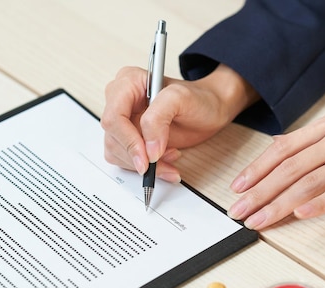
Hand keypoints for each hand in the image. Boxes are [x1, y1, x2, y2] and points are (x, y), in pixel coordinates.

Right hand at [101, 64, 258, 180]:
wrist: (210, 111)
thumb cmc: (198, 99)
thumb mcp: (180, 98)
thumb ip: (158, 119)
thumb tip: (148, 149)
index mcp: (127, 83)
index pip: (114, 118)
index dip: (128, 141)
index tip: (147, 159)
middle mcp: (121, 101)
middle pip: (114, 138)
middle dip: (139, 156)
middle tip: (162, 162)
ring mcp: (124, 121)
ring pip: (118, 152)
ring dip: (144, 164)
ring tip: (170, 158)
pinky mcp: (130, 138)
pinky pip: (126, 160)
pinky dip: (147, 167)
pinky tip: (165, 161)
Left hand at [227, 99, 324, 229]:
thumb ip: (318, 142)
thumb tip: (284, 155)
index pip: (282, 148)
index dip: (256, 168)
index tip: (237, 187)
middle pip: (288, 168)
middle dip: (258, 191)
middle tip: (237, 211)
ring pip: (308, 182)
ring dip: (278, 204)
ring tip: (258, 220)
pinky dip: (318, 204)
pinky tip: (300, 215)